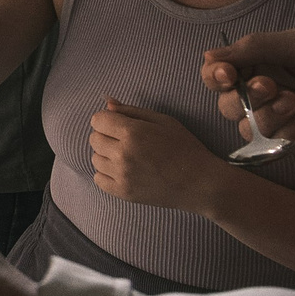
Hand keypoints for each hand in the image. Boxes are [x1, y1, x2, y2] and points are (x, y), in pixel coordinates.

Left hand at [88, 102, 227, 212]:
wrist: (200, 183)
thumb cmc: (185, 148)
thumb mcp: (163, 121)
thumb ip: (132, 111)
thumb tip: (107, 102)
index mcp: (133, 133)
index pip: (98, 120)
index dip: (108, 120)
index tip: (120, 125)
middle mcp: (123, 154)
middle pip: (94, 138)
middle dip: (106, 136)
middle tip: (127, 141)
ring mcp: (122, 175)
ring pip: (95, 159)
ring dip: (106, 155)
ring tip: (128, 157)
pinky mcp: (123, 193)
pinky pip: (98, 179)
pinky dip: (107, 174)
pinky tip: (124, 171)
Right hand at [204, 22, 294, 151]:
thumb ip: (256, 49)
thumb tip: (208, 56)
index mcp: (271, 58)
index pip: (224, 71)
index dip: (216, 75)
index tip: (226, 74)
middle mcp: (276, 86)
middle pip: (229, 102)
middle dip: (242, 98)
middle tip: (271, 87)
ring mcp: (290, 114)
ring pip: (249, 126)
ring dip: (265, 115)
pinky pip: (276, 144)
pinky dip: (285, 131)